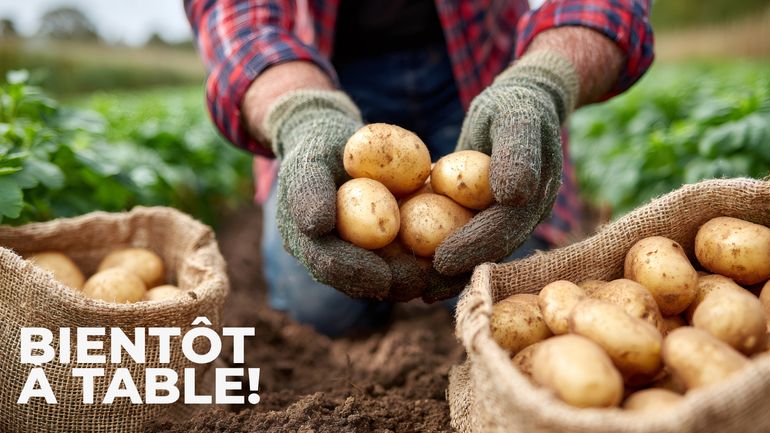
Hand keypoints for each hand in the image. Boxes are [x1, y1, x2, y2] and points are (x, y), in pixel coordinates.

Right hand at [264, 90, 462, 301]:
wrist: (332, 140)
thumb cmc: (316, 144)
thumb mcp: (308, 158)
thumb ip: (309, 191)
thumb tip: (318, 227)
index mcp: (307, 241)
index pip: (330, 266)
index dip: (356, 274)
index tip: (384, 276)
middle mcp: (331, 255)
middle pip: (362, 282)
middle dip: (392, 284)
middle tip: (423, 280)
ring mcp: (357, 252)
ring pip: (386, 278)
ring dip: (415, 280)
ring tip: (443, 275)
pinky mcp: (382, 245)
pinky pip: (404, 259)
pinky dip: (427, 263)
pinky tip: (451, 261)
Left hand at [433, 51, 579, 275]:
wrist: (525, 101)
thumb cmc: (516, 103)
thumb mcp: (516, 116)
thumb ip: (518, 151)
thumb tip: (513, 196)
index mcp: (535, 195)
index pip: (503, 228)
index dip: (473, 246)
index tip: (440, 261)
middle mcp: (525, 214)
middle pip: (490, 249)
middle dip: (458, 271)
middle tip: (421, 290)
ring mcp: (510, 217)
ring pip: (480, 250)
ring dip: (451, 273)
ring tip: (415, 290)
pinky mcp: (492, 214)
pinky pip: (470, 238)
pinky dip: (447, 253)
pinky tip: (418, 267)